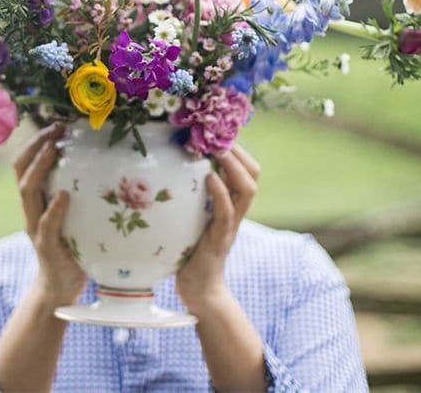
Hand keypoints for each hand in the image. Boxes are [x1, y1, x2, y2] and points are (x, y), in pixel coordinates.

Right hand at [13, 123, 86, 306]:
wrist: (61, 287)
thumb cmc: (75, 246)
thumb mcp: (77, 214)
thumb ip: (84, 192)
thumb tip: (115, 163)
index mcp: (37, 199)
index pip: (26, 162)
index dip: (36, 140)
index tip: (56, 123)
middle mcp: (31, 209)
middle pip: (20, 170)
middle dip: (35, 145)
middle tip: (55, 129)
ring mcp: (35, 227)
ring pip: (27, 191)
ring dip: (39, 167)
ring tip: (53, 149)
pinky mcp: (44, 246)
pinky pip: (46, 224)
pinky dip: (53, 208)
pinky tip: (64, 195)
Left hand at [175, 144, 260, 314]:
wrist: (199, 291)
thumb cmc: (189, 251)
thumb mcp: (191, 215)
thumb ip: (189, 195)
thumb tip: (166, 165)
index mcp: (230, 203)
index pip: (246, 168)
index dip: (237, 147)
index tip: (218, 129)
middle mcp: (236, 211)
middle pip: (253, 174)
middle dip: (239, 150)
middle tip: (219, 134)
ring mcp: (230, 226)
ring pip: (247, 189)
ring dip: (233, 165)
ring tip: (217, 149)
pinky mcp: (220, 239)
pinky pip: (227, 212)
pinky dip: (220, 192)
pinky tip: (210, 177)